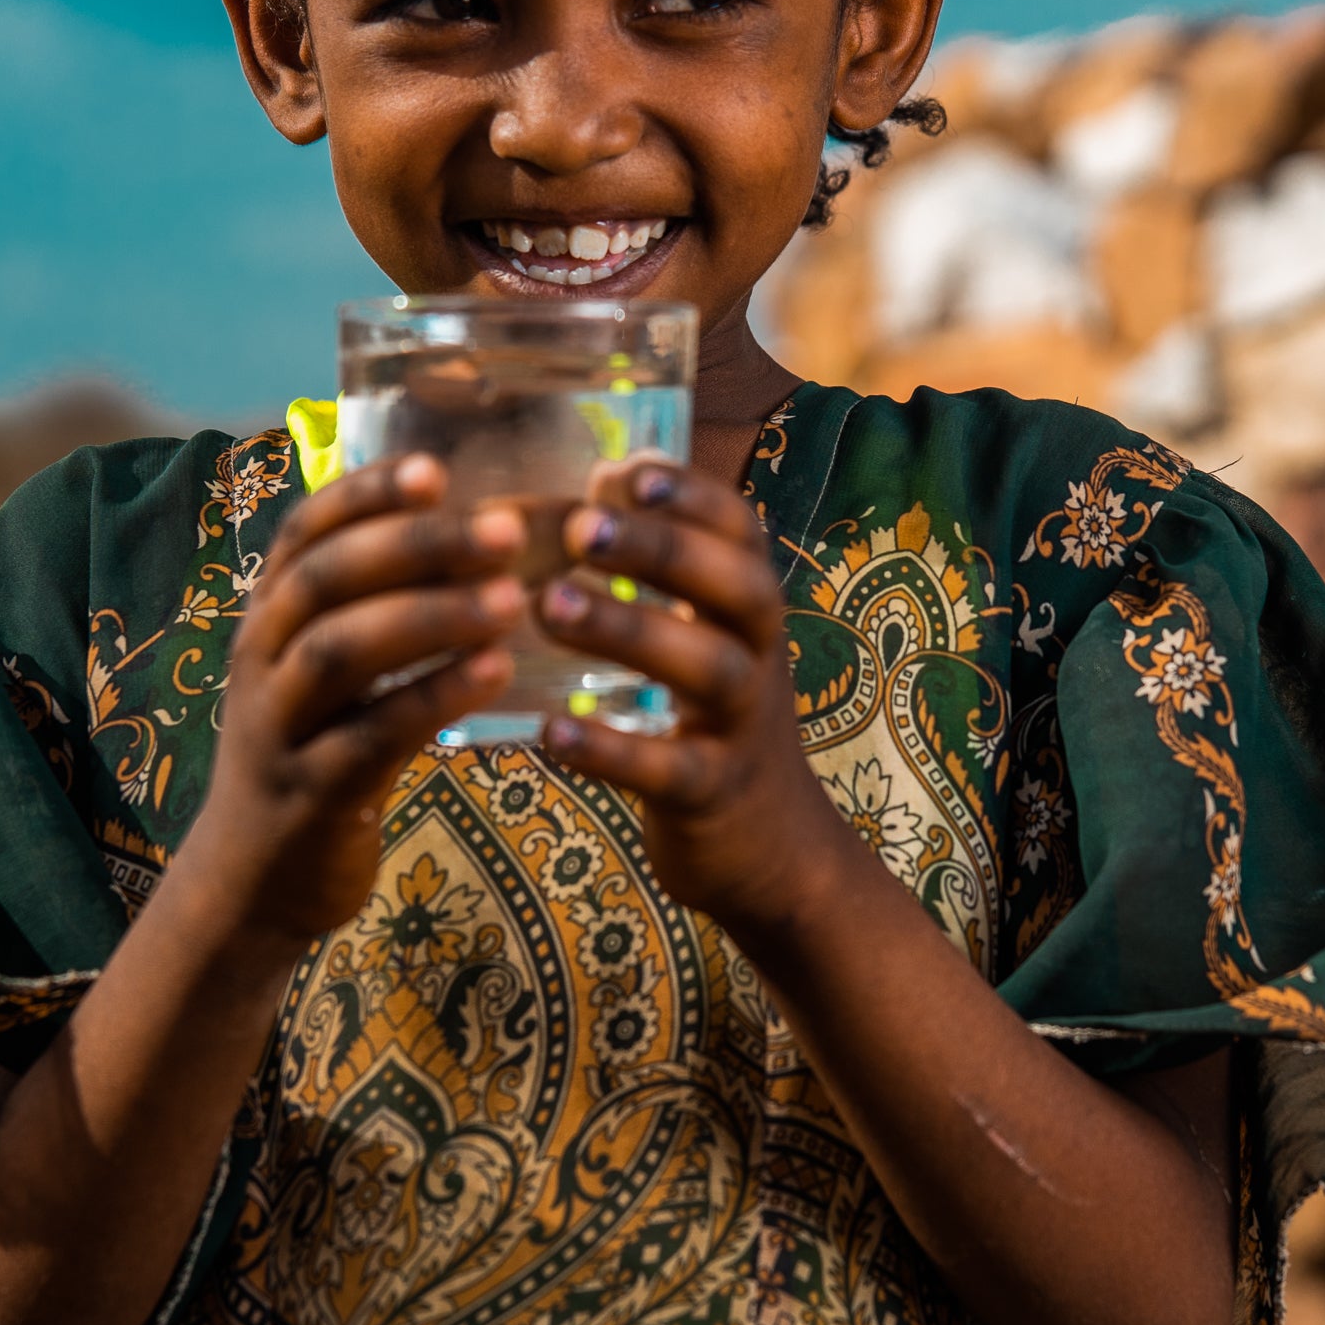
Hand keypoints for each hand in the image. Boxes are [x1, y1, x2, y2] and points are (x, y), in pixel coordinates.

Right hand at [193, 455, 525, 945]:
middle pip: (327, 578)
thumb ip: (372, 605)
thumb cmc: (314, 753)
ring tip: (512, 601)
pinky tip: (494, 673)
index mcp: (269, 617)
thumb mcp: (324, 671)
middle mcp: (261, 659)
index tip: (436, 468)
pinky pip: (370, 734)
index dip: (366, 494)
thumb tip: (474, 529)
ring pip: (341, 650)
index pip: (305, 531)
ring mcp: (279, 726)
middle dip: (416, 545)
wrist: (252, 881)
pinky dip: (432, 697)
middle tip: (506, 532)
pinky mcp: (310, 793)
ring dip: (430, 616)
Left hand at [532, 457, 856, 938]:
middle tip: (581, 526)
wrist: (775, 854)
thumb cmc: (716, 724)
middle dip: (664, 549)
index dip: (692, 495)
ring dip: (630, 631)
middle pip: (737, 587)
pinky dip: (611, 750)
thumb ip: (665, 566)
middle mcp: (760, 657)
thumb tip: (599, 471)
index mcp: (751, 610)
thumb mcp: (708, 637)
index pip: (741, 532)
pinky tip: (550, 733)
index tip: (625, 470)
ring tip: (549, 605)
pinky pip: (668, 770)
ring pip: (708, 669)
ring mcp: (743, 729)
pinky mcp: (713, 797)